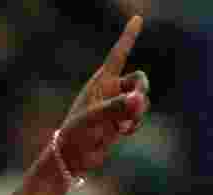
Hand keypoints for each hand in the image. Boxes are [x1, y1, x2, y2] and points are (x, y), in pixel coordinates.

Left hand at [55, 15, 149, 175]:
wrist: (71, 158)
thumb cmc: (75, 134)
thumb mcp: (93, 117)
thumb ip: (116, 107)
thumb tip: (138, 101)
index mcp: (100, 82)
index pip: (118, 55)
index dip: (128, 37)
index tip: (137, 18)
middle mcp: (110, 91)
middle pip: (140, 79)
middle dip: (142, 90)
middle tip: (135, 104)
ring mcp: (117, 106)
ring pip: (142, 100)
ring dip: (138, 111)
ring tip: (123, 126)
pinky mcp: (120, 122)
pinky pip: (138, 116)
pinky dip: (135, 123)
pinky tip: (123, 132)